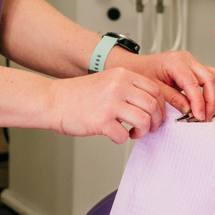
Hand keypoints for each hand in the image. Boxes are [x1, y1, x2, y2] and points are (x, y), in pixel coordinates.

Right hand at [47, 68, 169, 142]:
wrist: (52, 101)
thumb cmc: (78, 95)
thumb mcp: (107, 81)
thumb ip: (128, 88)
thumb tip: (151, 105)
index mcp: (122, 75)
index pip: (156, 89)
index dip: (161, 106)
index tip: (157, 116)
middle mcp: (118, 86)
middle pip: (153, 105)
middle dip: (155, 121)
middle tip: (148, 128)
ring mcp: (110, 103)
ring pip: (144, 120)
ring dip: (143, 131)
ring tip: (134, 133)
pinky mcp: (101, 121)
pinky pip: (124, 135)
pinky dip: (123, 139)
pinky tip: (115, 136)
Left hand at [109, 49, 214, 121]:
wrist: (136, 66)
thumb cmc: (141, 73)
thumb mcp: (153, 89)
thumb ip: (172, 99)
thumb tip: (189, 111)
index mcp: (175, 62)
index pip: (193, 84)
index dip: (199, 102)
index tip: (199, 117)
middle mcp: (187, 60)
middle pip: (210, 78)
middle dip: (211, 101)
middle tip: (207, 118)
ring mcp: (193, 63)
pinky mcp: (196, 69)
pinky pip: (213, 77)